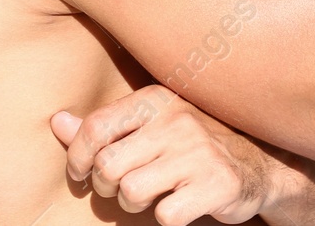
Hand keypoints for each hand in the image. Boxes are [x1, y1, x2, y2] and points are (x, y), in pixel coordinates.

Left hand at [52, 85, 283, 224]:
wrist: (258, 165)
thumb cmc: (191, 145)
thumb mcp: (149, 126)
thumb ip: (104, 126)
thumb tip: (57, 121)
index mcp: (156, 100)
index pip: (96, 127)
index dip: (77, 157)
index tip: (80, 173)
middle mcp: (176, 121)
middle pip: (108, 166)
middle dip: (107, 187)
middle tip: (121, 188)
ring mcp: (198, 153)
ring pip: (131, 192)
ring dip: (134, 204)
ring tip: (151, 196)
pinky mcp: (216, 185)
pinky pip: (165, 215)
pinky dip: (166, 218)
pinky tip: (178, 205)